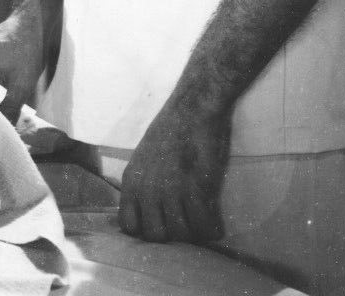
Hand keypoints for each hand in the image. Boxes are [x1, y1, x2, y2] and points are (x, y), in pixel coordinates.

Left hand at [118, 98, 229, 242]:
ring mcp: (171, 190)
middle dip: (172, 235)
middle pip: (156, 236)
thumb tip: (151, 212)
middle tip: (186, 224)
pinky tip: (216, 221)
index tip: (162, 225)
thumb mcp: (144, 158)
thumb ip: (144, 184)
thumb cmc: (172, 129)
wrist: (193, 108)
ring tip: (202, 221)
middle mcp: (147, 189)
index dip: (146, 230)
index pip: (128, 226)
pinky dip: (212, 229)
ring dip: (194, 233)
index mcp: (132, 181)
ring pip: (180, 235)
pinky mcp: (195, 188)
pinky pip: (204, 226)